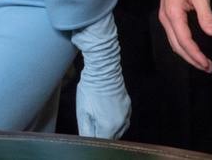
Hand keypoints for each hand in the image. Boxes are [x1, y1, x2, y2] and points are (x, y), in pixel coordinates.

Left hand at [72, 14, 130, 138]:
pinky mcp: (129, 107)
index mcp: (109, 126)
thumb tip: (86, 140)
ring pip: (119, 130)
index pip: (101, 141)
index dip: (94, 138)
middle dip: (101, 134)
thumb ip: (85, 129)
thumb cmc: (90, 88)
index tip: (88, 132)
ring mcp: (127, 115)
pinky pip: (123, 120)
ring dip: (109, 129)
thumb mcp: (82, 110)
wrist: (103, 70)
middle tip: (91, 124)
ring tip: (98, 118)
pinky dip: (115, 121)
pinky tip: (107, 113)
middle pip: (111, 137)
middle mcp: (121, 123)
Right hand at [159, 0, 211, 72]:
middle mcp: (166, 19)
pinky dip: (183, 48)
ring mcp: (165, 19)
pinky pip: (174, 38)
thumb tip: (211, 32)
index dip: (195, 54)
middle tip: (207, 68)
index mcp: (173, 14)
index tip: (206, 63)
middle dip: (191, 59)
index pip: (184, 40)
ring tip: (202, 63)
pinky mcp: (168, 19)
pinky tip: (192, 51)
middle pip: (176, 46)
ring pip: (174, 43)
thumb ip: (205, 14)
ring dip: (187, 55)